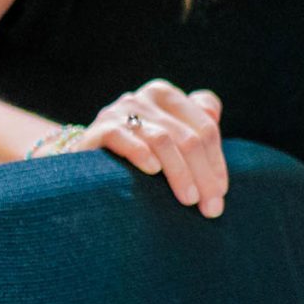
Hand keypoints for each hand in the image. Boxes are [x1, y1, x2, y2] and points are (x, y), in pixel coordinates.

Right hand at [73, 80, 227, 216]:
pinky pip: (124, 138)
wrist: (82, 163)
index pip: (205, 128)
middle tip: (211, 207)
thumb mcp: (169, 136)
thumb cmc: (136, 152)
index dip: (217, 162)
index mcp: (166, 96)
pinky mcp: (98, 129)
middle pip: (188, 138)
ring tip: (189, 199)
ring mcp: (119, 111)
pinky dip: (141, 154)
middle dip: (204, 175)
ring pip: (163, 140)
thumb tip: (214, 112)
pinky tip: (153, 171)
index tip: (220, 193)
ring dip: (180, 173)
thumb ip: (195, 123)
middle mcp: (143, 98)